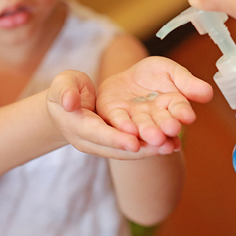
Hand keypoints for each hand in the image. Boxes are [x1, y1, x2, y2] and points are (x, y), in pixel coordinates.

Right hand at [47, 70, 175, 158]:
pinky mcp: (112, 144)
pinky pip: (131, 147)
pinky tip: (171, 144)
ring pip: (128, 151)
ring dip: (150, 150)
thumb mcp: (62, 84)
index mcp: (77, 127)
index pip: (98, 135)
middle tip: (165, 147)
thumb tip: (69, 102)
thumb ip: (65, 90)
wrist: (64, 106)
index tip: (135, 143)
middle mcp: (90, 142)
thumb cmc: (64, 90)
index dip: (116, 139)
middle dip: (142, 149)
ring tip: (172, 146)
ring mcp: (101, 146)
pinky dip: (150, 147)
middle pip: (118, 149)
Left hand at [96, 56, 213, 150]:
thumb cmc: (151, 75)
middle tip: (170, 129)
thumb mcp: (169, 70)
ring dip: (148, 132)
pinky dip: (124, 126)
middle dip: (166, 126)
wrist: (125, 78)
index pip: (179, 109)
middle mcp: (154, 116)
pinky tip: (129, 130)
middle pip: (161, 122)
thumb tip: (208, 93)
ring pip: (142, 126)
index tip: (188, 116)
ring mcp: (134, 118)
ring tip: (153, 137)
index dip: (183, 113)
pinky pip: (119, 120)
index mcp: (171, 105)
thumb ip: (186, 81)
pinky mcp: (114, 114)